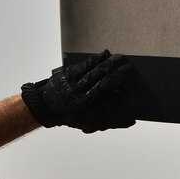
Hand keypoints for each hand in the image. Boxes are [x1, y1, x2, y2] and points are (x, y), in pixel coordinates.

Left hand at [21, 50, 135, 132]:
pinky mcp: (69, 75)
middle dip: (117, 74)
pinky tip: (105, 54)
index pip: (109, 101)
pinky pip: (84, 65)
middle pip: (104, 83)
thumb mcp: (92, 124)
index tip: (125, 86)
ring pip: (95, 72)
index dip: (118, 92)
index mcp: (89, 112)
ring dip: (109, 64)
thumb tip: (132, 121)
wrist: (47, 107)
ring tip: (119, 57)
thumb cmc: (73, 116)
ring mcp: (75, 85)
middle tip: (128, 67)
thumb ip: (113, 123)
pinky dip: (96, 59)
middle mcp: (82, 98)